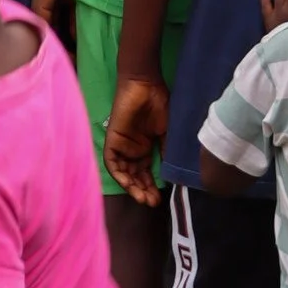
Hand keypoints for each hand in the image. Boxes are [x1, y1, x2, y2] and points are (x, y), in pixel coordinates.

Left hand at [104, 73, 165, 207]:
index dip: (151, 188)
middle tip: (152, 202)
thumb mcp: (167, 132)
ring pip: (123, 173)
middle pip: (135, 176)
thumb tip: (174, 174)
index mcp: (146, 148)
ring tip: (143, 198)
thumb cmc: (159, 103)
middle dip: (142, 191)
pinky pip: (112, 162)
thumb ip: (167, 151)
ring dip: (131, 186)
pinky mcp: (113, 139)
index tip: (160, 199)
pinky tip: (128, 183)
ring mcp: (122, 145)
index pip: (147, 174)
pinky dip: (118, 174)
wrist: (146, 84)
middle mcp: (133, 150)